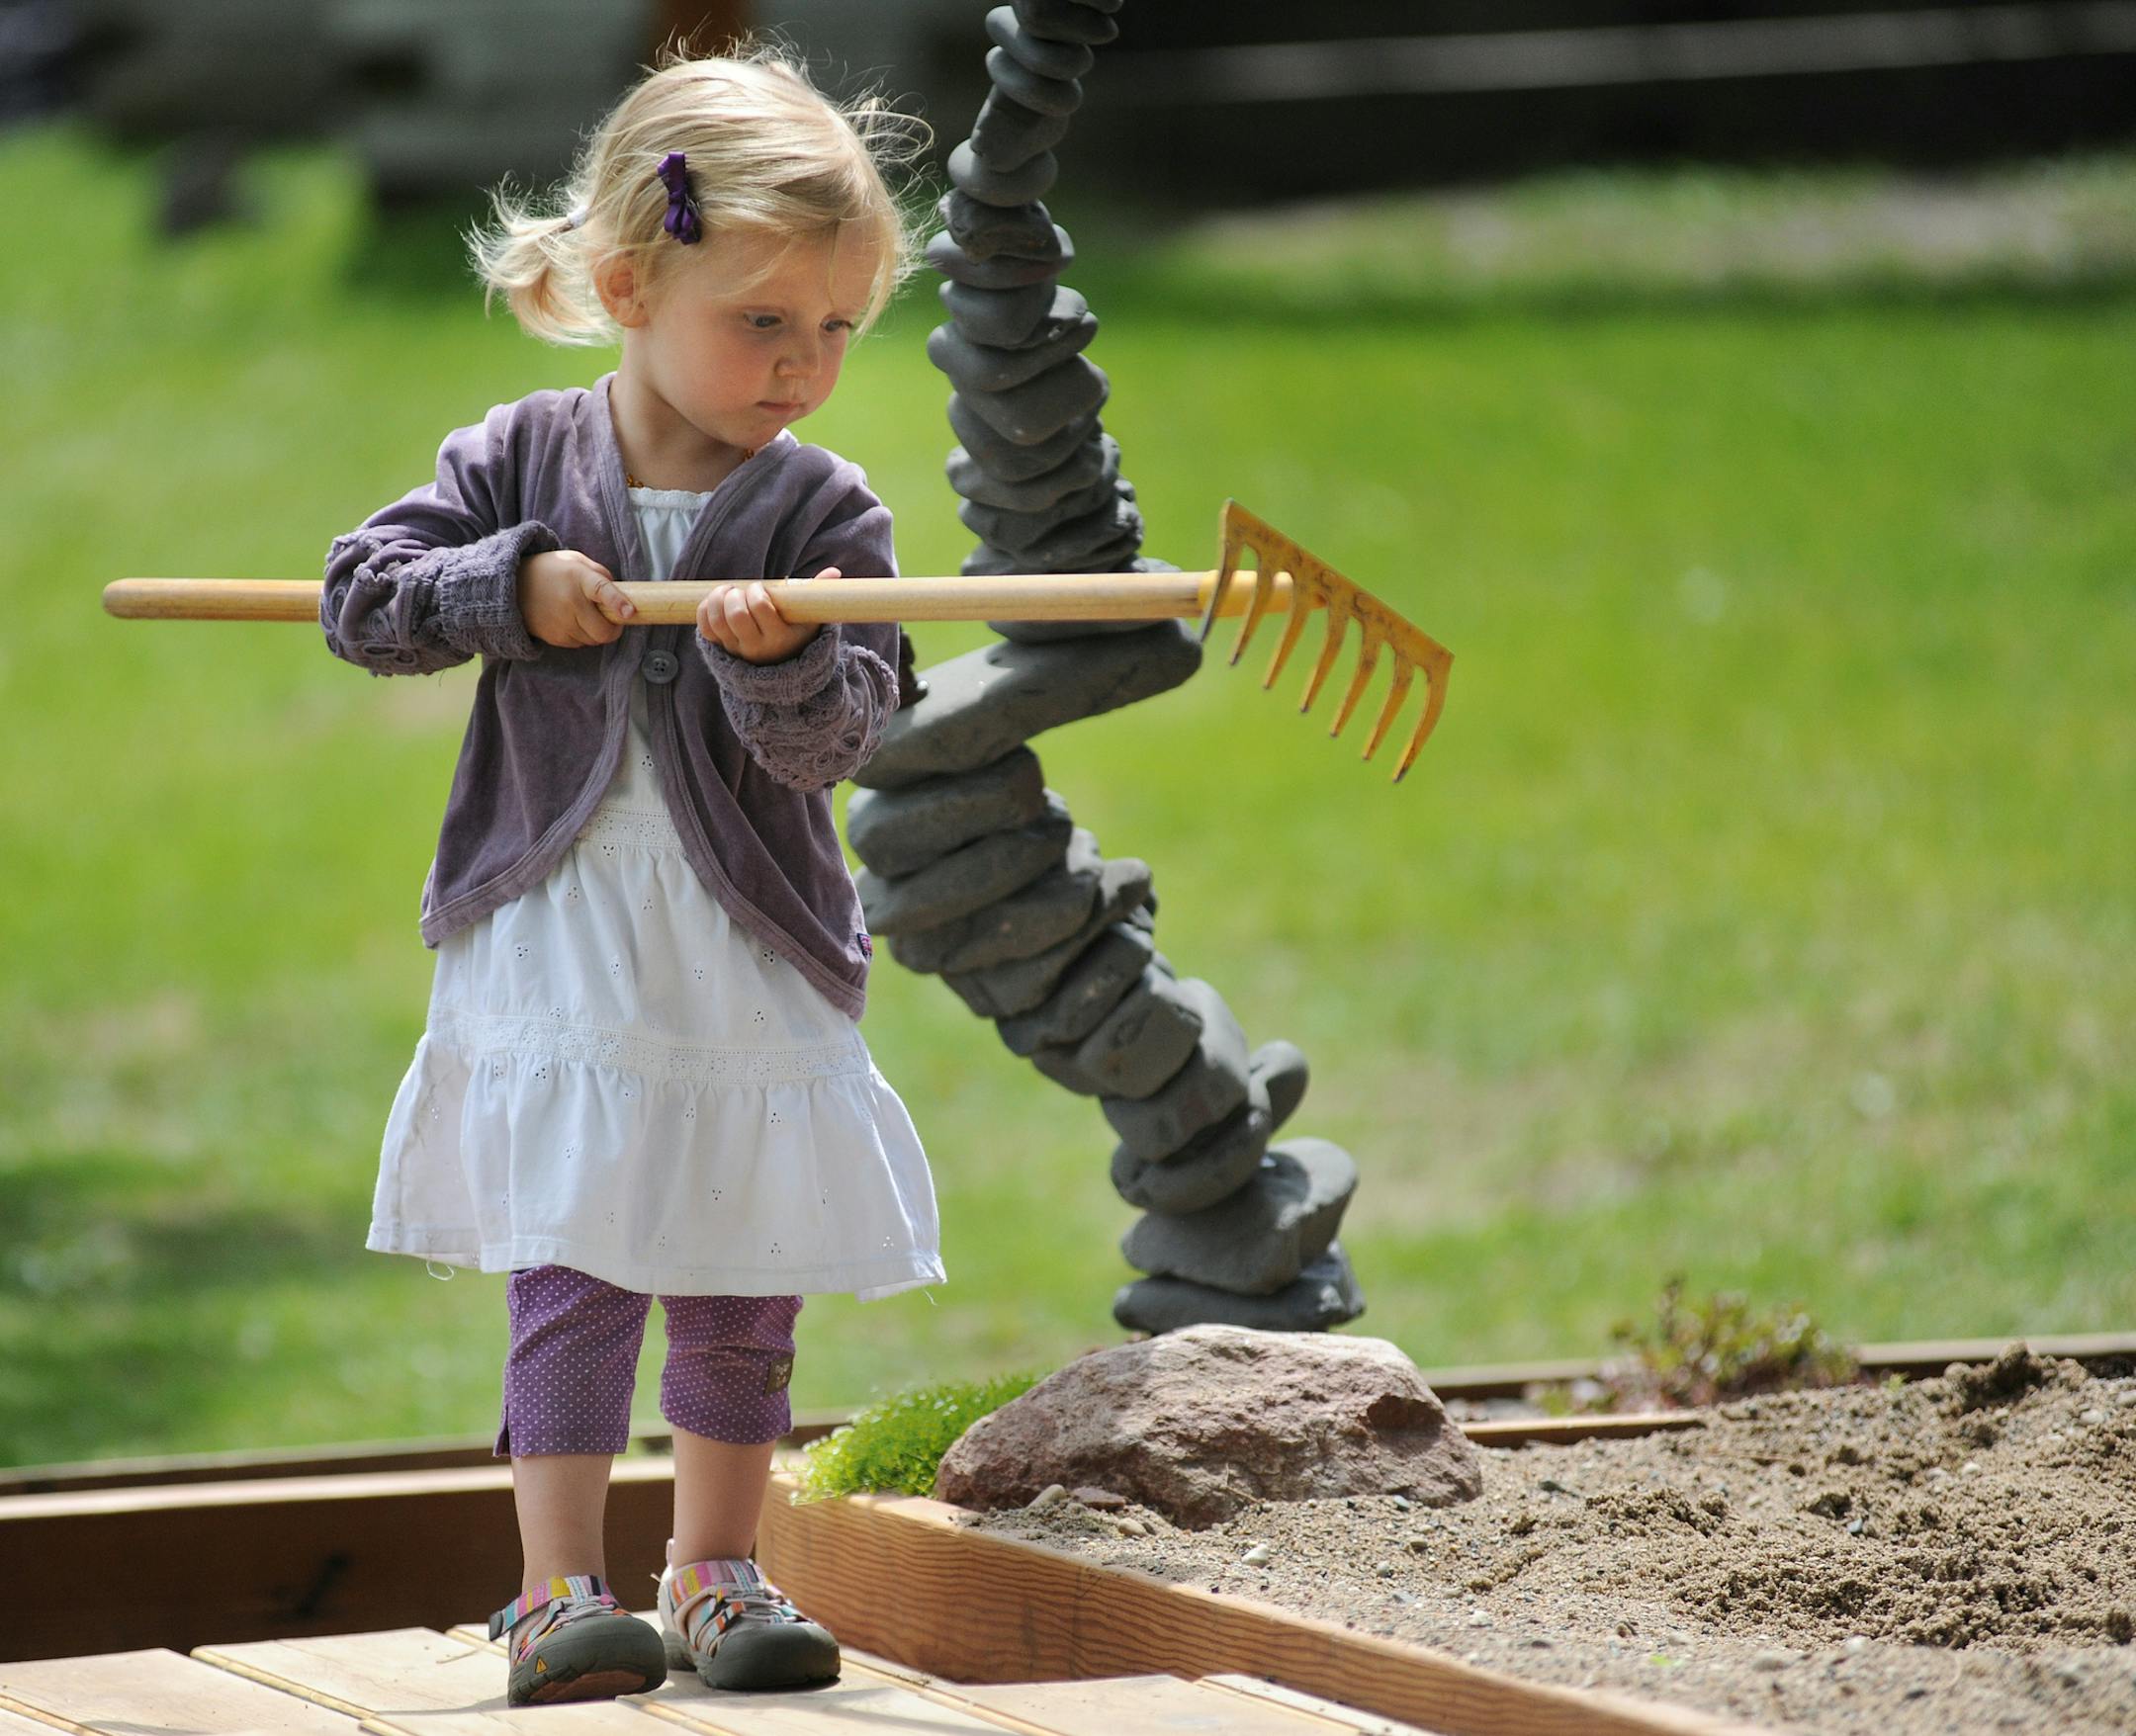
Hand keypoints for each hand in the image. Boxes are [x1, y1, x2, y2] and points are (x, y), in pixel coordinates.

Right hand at [518, 549, 635, 647]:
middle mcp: (569, 602)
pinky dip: (582, 635)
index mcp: (578, 578)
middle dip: (614, 629)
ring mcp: (561, 623)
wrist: (512, 586)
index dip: (617, 602)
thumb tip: (621, 594)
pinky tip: (572, 620)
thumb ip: (599, 573)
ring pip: (594, 640)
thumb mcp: (575, 560)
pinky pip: (580, 643)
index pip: (600, 591)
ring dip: (597, 631)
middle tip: (614, 619)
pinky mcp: (554, 637)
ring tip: (585, 614)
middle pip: (604, 631)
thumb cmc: (550, 571)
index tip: (630, 612)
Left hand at [697, 568, 832, 664]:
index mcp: (779, 637)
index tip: (759, 588)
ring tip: (728, 592)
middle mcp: (755, 647)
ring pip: (717, 620)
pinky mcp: (720, 648)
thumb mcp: (810, 619)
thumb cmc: (795, 635)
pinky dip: (706, 609)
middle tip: (742, 591)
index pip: (760, 607)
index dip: (756, 591)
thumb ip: (817, 595)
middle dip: (735, 595)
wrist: (780, 670)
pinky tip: (717, 601)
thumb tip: (834, 573)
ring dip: (718, 598)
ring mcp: (736, 649)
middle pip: (736, 614)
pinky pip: (705, 628)